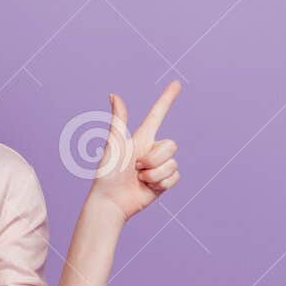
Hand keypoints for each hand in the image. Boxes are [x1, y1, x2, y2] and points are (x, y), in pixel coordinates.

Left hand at [86, 80, 182, 221]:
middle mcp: (152, 150)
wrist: (110, 201)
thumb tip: (114, 95)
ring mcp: (158, 166)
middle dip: (154, 158)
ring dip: (154, 173)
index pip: (157, 114)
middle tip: (135, 167)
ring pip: (172, 163)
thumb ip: (119, 120)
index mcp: (141, 138)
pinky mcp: (163, 182)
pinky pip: (174, 177)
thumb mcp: (114, 144)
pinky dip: (160, 183)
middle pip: (171, 145)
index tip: (177, 83)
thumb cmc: (108, 173)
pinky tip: (147, 187)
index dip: (167, 99)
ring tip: (138, 178)